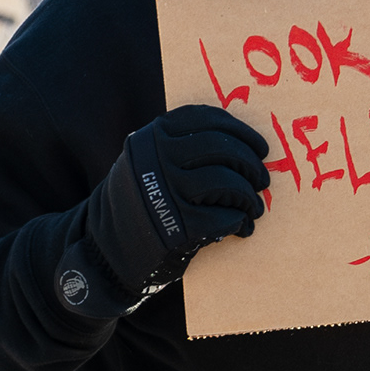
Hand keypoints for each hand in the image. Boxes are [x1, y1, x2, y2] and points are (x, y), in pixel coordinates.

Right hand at [81, 105, 270, 303]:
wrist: (107, 250)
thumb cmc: (140, 202)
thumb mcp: (147, 161)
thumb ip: (181, 146)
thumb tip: (242, 143)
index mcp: (153, 137)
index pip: (207, 120)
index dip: (241, 132)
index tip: (260, 147)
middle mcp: (159, 159)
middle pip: (223, 149)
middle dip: (251, 165)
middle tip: (262, 179)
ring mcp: (169, 192)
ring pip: (229, 183)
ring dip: (249, 198)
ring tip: (253, 207)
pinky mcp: (181, 227)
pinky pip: (227, 217)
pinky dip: (240, 221)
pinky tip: (241, 226)